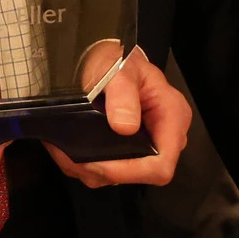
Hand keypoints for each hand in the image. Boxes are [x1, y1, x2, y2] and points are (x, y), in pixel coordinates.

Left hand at [44, 46, 191, 187]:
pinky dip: (87, 166)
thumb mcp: (120, 69)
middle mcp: (164, 137)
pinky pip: (109, 172)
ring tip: (66, 151)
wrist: (109, 60)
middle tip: (71, 155)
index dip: (131, 171)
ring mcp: (148, 147)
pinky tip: (72, 150)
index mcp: (172, 116)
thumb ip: (122, 93)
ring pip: (120, 177)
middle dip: (103, 170)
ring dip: (89, 170)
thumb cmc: (119, 61)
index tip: (98, 162)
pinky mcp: (131, 153)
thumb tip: (125, 127)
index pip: (161, 164)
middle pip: (140, 175)